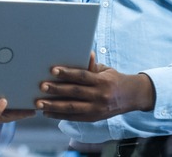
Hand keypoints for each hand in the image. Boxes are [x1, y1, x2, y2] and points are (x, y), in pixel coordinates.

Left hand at [35, 53, 155, 121]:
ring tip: (39, 103)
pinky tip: (47, 113)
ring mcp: (96, 109)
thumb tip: (83, 53)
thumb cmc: (114, 79)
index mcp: (103, 81)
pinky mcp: (93, 118)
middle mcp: (100, 96)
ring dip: (54, 106)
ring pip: (72, 108)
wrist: (132, 97)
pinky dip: (59, 115)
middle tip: (41, 86)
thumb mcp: (106, 70)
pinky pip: (74, 117)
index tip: (52, 70)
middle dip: (56, 90)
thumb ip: (92, 66)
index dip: (67, 73)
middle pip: (75, 92)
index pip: (82, 76)